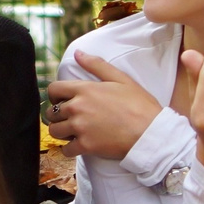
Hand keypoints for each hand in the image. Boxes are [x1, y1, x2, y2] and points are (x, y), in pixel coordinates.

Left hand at [44, 55, 163, 159]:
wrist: (151, 133)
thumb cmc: (140, 105)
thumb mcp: (121, 79)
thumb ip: (97, 65)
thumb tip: (78, 53)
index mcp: (84, 90)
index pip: (53, 89)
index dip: (55, 95)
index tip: (62, 100)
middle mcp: (77, 108)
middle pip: (51, 112)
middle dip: (58, 115)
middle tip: (70, 118)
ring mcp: (80, 128)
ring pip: (55, 131)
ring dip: (62, 132)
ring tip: (73, 132)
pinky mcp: (85, 146)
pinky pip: (66, 150)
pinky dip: (70, 149)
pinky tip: (78, 146)